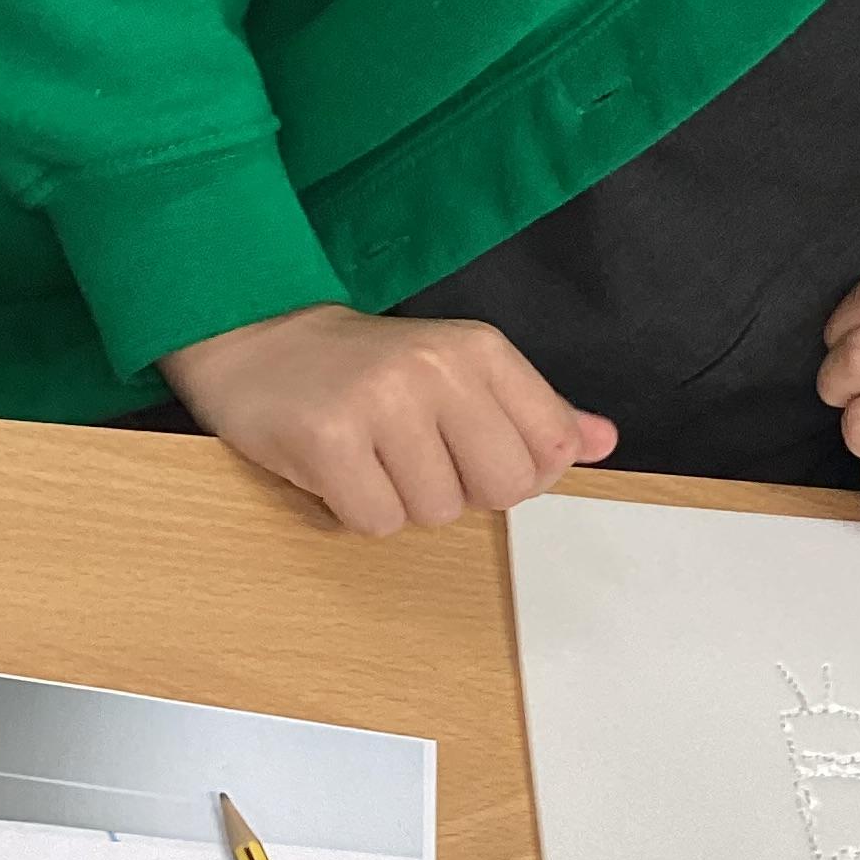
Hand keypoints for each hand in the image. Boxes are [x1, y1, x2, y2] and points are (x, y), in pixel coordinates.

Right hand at [159, 303, 616, 535]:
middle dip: (463, 491)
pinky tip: (338, 469)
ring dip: (403, 501)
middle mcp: (437, 367)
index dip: (518, 470)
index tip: (472, 452)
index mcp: (481, 349)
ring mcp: (381, 401)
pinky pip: (376, 522)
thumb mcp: (460, 370)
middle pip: (504, 488)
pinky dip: (357, 511)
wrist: (256, 337)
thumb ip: (535, 410)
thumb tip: (603, 442)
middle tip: (415, 456)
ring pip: (437, 512)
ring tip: (371, 456)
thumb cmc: (367, 368)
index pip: (551, 447)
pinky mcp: (327, 438)